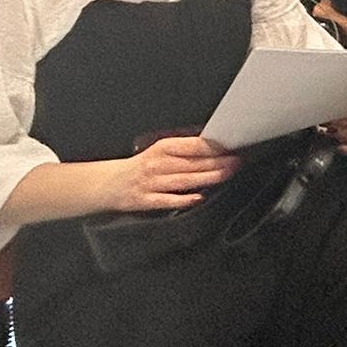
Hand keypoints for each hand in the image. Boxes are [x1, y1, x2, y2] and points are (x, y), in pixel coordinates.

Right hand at [111, 135, 239, 210]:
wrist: (108, 184)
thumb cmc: (142, 166)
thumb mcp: (161, 150)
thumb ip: (185, 149)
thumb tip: (215, 146)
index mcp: (163, 147)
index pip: (193, 145)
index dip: (214, 147)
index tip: (232, 147)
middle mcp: (157, 163)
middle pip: (193, 163)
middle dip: (218, 162)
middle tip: (238, 161)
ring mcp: (151, 183)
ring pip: (184, 180)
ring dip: (208, 177)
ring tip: (227, 175)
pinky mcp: (145, 200)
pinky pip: (168, 200)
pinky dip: (185, 199)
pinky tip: (200, 198)